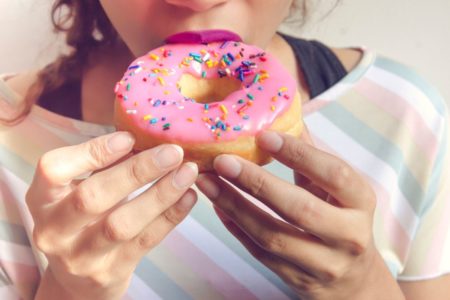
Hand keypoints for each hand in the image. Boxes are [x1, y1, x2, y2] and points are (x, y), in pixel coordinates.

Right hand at [26, 132, 197, 299]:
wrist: (79, 279)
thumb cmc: (84, 220)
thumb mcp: (79, 191)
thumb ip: (103, 166)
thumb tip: (147, 136)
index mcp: (43, 199)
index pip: (54, 170)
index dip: (92, 152)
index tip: (130, 138)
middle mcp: (54, 230)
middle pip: (92, 198)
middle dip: (136, 171)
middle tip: (172, 152)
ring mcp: (80, 256)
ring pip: (121, 224)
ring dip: (160, 194)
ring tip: (187, 172)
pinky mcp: (109, 273)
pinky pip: (145, 241)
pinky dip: (170, 216)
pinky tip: (188, 196)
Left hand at [196, 130, 403, 298]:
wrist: (353, 277)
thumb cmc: (341, 219)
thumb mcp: (336, 187)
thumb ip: (311, 155)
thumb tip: (283, 115)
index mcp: (360, 201)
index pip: (333, 174)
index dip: (299, 154)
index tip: (263, 136)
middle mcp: (349, 235)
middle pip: (299, 209)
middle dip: (256, 183)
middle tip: (222, 161)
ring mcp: (324, 264)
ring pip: (272, 236)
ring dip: (235, 206)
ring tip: (207, 182)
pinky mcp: (299, 280)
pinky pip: (260, 253)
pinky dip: (235, 227)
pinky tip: (218, 205)